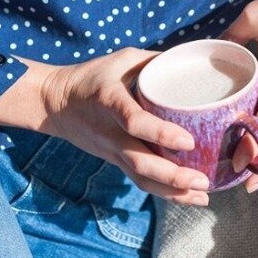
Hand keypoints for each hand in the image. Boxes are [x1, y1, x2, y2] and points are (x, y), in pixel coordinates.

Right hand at [39, 47, 209, 205]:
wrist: (54, 103)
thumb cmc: (92, 76)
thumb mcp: (122, 59)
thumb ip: (155, 61)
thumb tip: (194, 61)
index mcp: (110, 101)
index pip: (134, 121)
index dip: (161, 133)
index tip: (188, 141)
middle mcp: (110, 132)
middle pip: (140, 161)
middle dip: (172, 176)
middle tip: (203, 181)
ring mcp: (111, 151)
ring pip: (140, 177)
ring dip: (171, 191)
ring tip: (202, 198)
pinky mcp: (114, 161)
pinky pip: (138, 180)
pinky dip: (163, 191)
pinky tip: (187, 196)